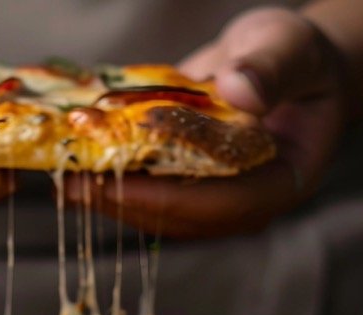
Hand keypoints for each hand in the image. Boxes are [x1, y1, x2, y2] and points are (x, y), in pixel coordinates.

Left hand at [70, 7, 347, 239]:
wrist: (287, 61)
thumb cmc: (299, 55)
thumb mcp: (289, 49)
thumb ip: (270, 70)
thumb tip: (240, 91)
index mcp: (283, 179)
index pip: (229, 204)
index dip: (175, 198)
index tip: (125, 184)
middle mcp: (247, 198)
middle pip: (184, 216)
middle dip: (127, 202)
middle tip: (73, 184)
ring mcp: (215, 194)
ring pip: (160, 209)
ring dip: (111, 195)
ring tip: (63, 176)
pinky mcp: (188, 181)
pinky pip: (150, 189)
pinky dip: (114, 177)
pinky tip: (76, 164)